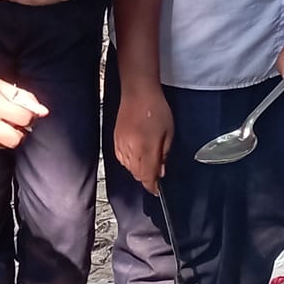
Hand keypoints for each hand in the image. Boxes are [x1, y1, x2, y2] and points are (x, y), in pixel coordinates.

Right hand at [0, 66, 46, 148]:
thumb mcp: (0, 84)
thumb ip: (23, 97)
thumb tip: (43, 111)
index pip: (25, 120)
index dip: (31, 117)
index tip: (28, 113)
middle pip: (16, 140)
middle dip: (21, 132)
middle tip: (18, 123)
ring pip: (2, 145)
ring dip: (8, 136)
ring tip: (3, 123)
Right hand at [113, 78, 172, 194]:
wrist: (138, 93)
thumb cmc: (156, 109)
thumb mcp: (169, 133)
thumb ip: (164, 154)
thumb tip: (161, 171)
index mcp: (145, 149)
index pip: (147, 177)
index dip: (152, 186)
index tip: (157, 190)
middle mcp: (130, 150)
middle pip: (137, 175)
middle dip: (147, 177)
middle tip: (158, 170)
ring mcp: (121, 145)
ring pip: (129, 168)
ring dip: (139, 169)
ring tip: (148, 158)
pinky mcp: (115, 140)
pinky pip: (122, 159)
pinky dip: (130, 161)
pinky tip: (137, 153)